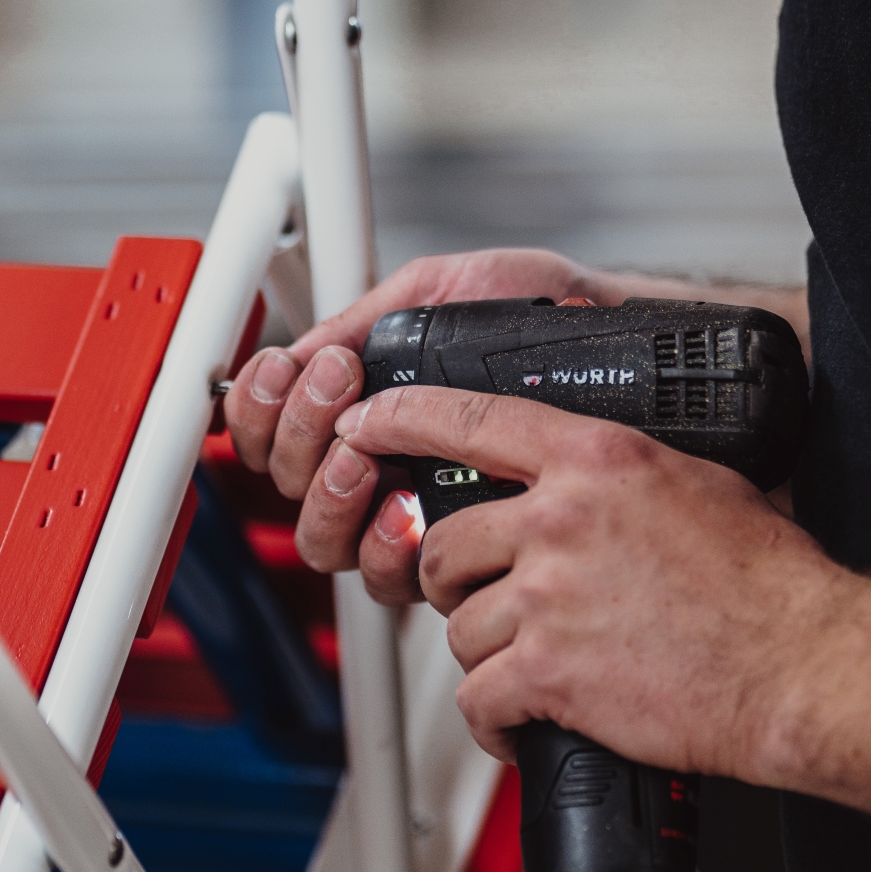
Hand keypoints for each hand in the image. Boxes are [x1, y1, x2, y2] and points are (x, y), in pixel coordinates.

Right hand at [224, 249, 620, 600]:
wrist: (611, 346)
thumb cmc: (539, 318)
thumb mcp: (438, 293)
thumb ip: (363, 319)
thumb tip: (295, 353)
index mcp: (365, 405)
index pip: (272, 429)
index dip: (259, 410)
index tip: (287, 370)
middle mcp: (379, 467)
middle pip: (286, 489)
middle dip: (296, 441)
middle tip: (340, 398)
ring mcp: (412, 516)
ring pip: (324, 542)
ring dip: (327, 494)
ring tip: (364, 457)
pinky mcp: (455, 557)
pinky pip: (386, 578)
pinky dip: (382, 542)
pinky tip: (407, 507)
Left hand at [328, 385, 848, 775]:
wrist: (801, 664)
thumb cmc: (769, 584)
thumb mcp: (697, 484)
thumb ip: (623, 474)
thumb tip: (589, 481)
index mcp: (597, 460)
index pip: (473, 418)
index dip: (402, 418)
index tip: (365, 424)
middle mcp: (562, 518)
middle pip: (445, 541)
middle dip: (453, 582)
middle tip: (487, 603)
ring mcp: (550, 594)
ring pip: (459, 625)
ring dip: (486, 657)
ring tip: (534, 672)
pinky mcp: (549, 670)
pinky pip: (478, 697)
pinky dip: (493, 722)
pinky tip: (523, 725)